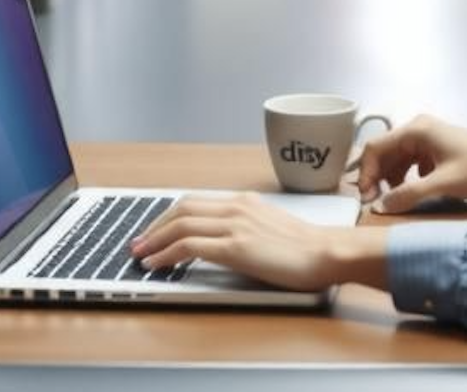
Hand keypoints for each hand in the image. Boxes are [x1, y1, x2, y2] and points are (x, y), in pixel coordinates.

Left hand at [128, 193, 388, 291]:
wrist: (328, 253)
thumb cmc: (307, 249)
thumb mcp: (271, 229)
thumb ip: (247, 228)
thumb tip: (224, 242)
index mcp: (245, 202)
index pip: (195, 203)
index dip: (168, 216)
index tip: (155, 230)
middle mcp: (236, 207)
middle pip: (181, 209)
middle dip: (154, 226)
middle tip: (138, 242)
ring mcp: (235, 225)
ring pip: (180, 225)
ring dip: (154, 239)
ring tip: (140, 254)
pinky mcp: (235, 246)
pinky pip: (189, 245)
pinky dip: (166, 253)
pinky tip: (156, 263)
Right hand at [356, 114, 466, 213]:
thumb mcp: (443, 184)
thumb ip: (409, 195)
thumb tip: (381, 207)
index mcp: (416, 130)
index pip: (376, 148)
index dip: (366, 173)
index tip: (365, 197)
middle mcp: (418, 129)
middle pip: (384, 152)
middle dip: (376, 177)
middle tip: (374, 202)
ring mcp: (427, 138)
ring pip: (396, 158)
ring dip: (390, 178)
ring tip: (391, 199)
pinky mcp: (436, 148)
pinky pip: (410, 162)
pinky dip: (405, 177)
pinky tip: (411, 191)